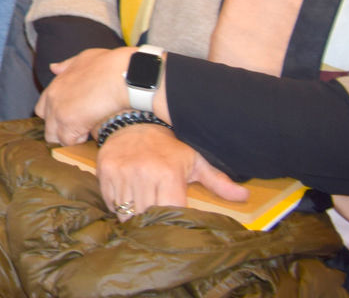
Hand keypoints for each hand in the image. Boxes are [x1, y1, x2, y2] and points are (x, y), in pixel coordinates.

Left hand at [36, 46, 134, 145]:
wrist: (122, 76)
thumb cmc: (109, 65)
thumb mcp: (83, 59)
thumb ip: (66, 65)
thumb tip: (53, 67)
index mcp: (55, 85)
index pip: (42, 108)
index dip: (55, 115)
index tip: (70, 117)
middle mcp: (53, 100)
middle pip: (47, 125)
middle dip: (60, 130)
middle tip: (78, 128)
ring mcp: (59, 113)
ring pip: (54, 136)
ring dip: (68, 137)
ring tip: (85, 132)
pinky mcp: (70, 125)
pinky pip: (67, 141)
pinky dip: (77, 141)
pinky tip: (89, 135)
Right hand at [97, 123, 246, 218]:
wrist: (135, 123)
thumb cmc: (169, 147)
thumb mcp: (195, 161)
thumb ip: (218, 181)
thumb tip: (244, 196)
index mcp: (168, 174)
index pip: (169, 212)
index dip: (170, 221)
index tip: (172, 224)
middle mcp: (143, 173)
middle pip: (145, 215)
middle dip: (150, 222)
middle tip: (155, 223)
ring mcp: (121, 172)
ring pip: (125, 211)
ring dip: (132, 216)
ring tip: (140, 213)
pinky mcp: (104, 171)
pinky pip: (109, 201)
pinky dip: (117, 206)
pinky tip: (127, 200)